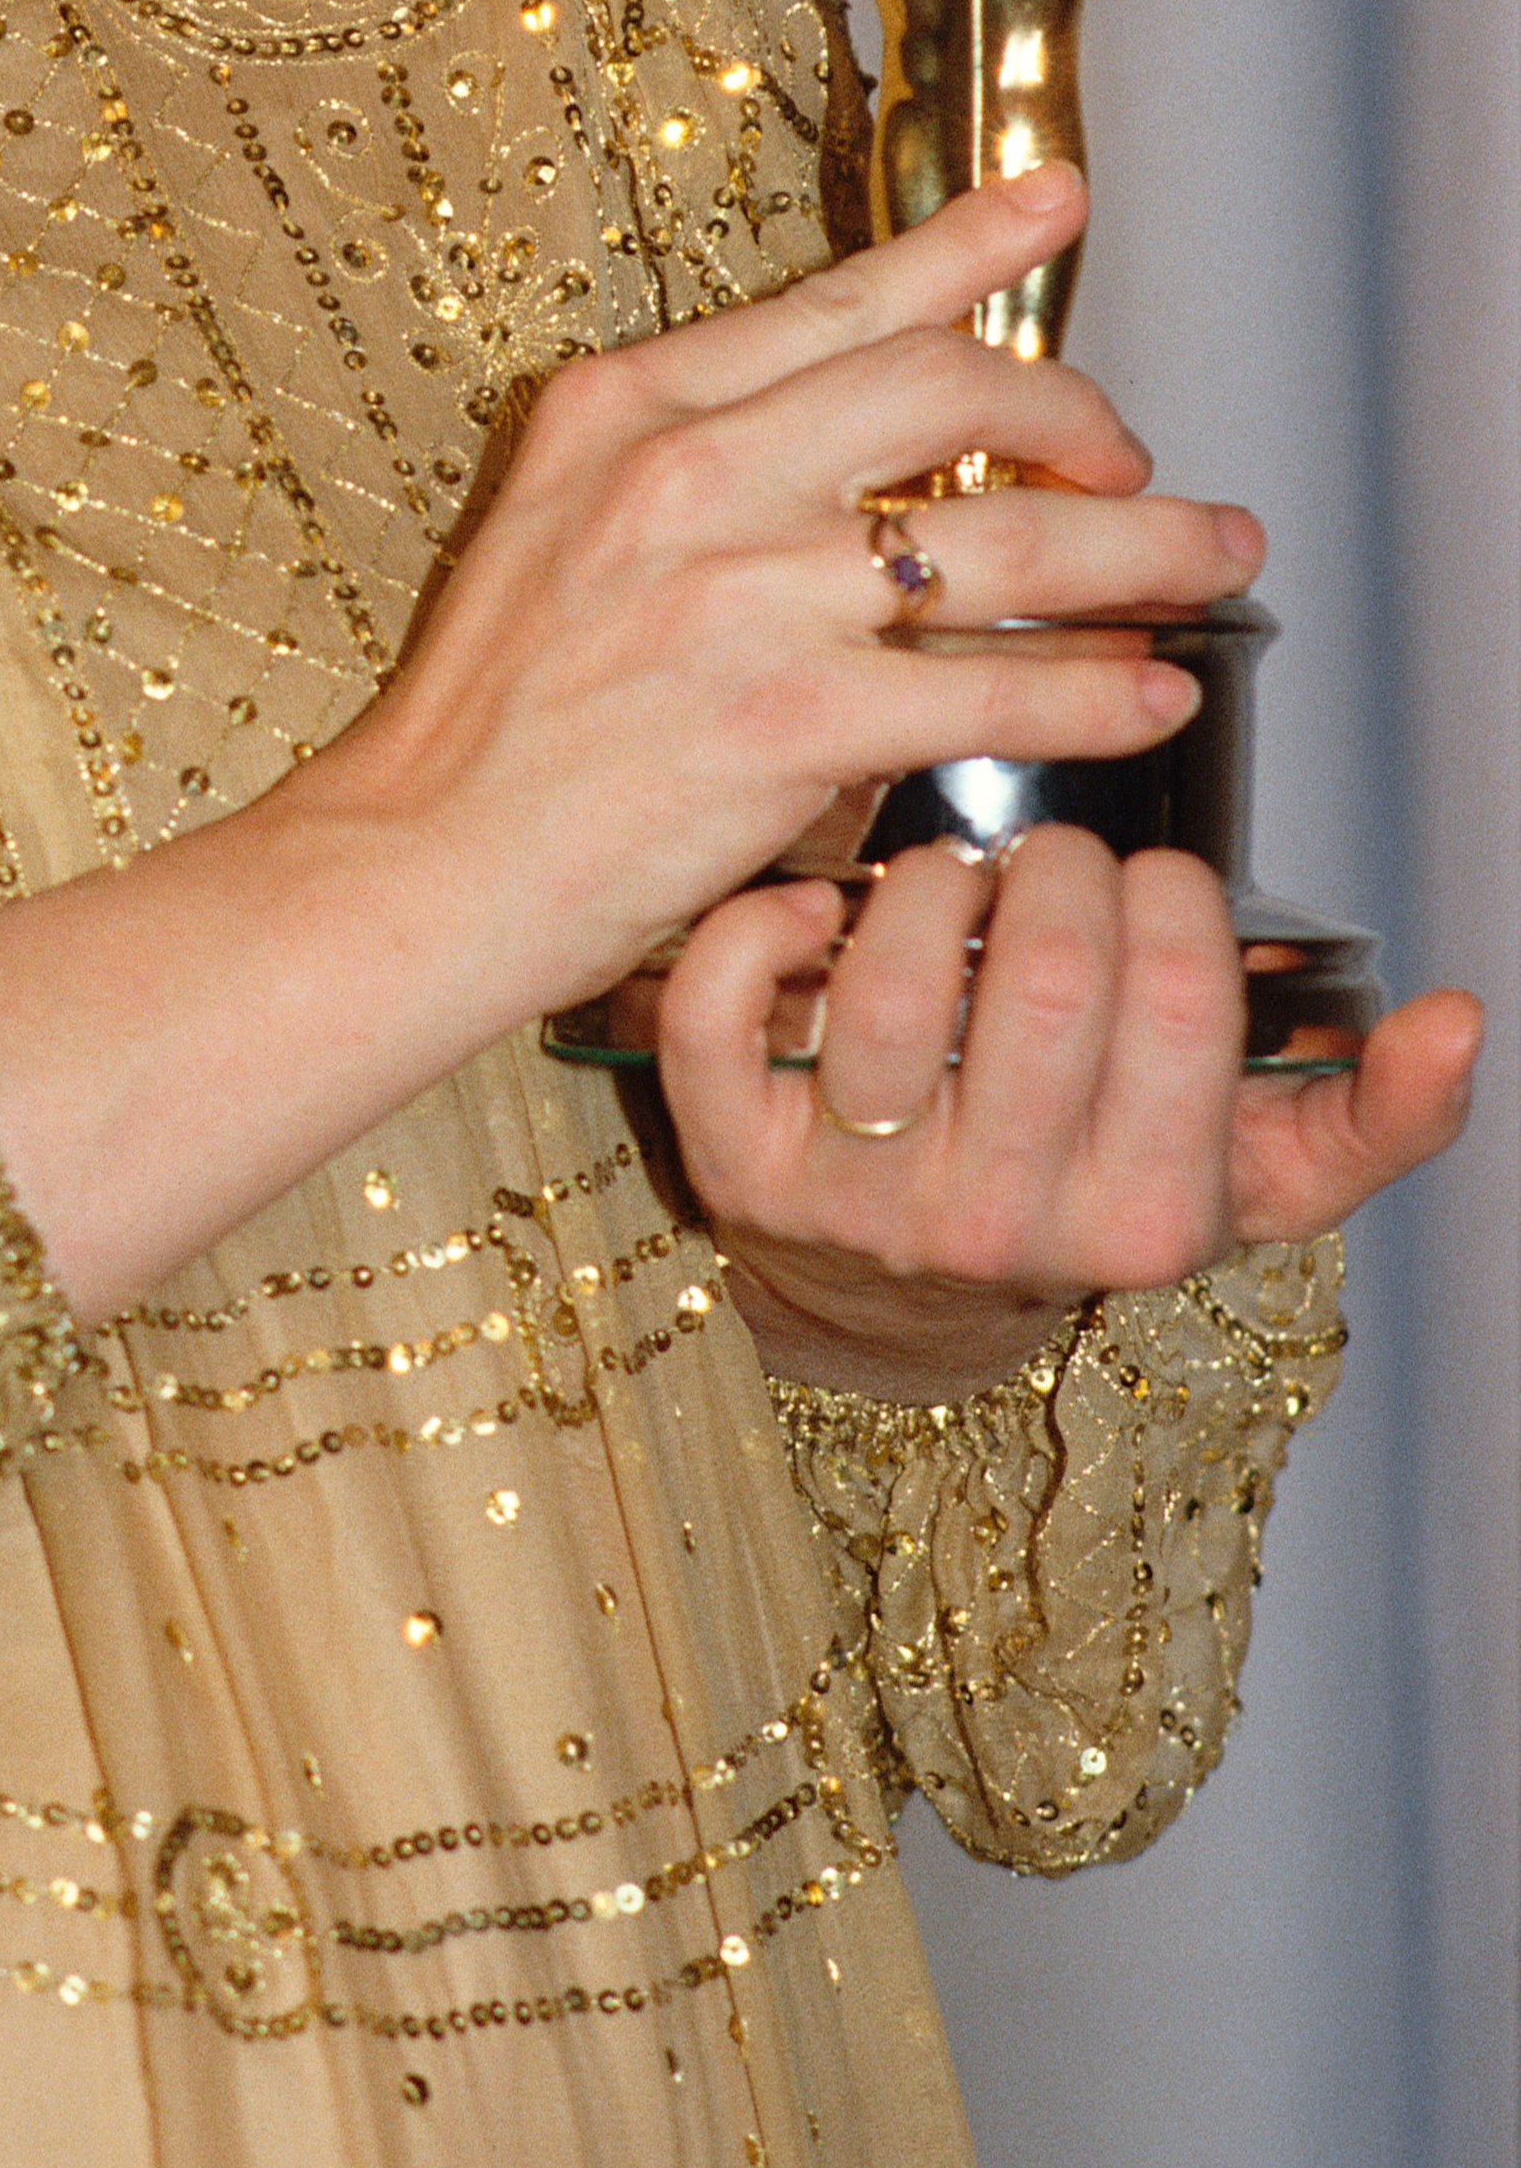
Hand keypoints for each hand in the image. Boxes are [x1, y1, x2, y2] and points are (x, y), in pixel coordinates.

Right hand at [325, 160, 1257, 1025]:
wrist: (415, 863)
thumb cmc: (487, 723)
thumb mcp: (560, 530)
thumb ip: (697, 476)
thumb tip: (859, 478)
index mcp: (625, 410)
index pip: (835, 304)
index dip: (966, 249)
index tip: (1052, 204)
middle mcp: (685, 474)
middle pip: (945, 385)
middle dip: (1079, 414)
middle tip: (1132, 458)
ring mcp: (737, 595)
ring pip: (1005, 543)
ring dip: (1143, 548)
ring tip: (1213, 559)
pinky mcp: (783, 721)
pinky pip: (990, 692)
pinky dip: (1096, 692)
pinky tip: (1153, 696)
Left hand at [659, 828, 1485, 1393]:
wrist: (902, 1304)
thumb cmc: (1086, 1196)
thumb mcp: (1249, 1180)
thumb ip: (1372, 1114)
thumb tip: (1454, 1022)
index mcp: (1140, 1219)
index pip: (1183, 999)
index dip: (1173, 899)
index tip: (1153, 885)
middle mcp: (997, 1221)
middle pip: (1045, 973)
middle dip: (1060, 869)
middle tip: (1052, 863)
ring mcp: (854, 1196)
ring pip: (889, 980)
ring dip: (926, 882)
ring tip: (957, 880)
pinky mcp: (731, 1161)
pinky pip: (719, 1017)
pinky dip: (758, 928)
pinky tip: (817, 909)